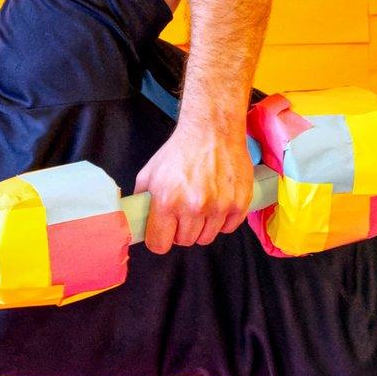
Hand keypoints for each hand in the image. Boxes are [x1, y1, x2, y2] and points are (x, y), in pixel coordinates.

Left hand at [133, 120, 254, 254]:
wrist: (212, 131)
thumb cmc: (179, 151)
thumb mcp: (149, 172)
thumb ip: (142, 198)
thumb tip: (137, 218)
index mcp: (167, 201)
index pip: (159, 244)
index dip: (159, 240)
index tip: (162, 233)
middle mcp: (193, 207)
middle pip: (185, 242)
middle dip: (181, 231)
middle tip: (182, 215)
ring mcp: (219, 207)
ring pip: (206, 238)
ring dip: (202, 227)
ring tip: (200, 208)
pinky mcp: (239, 203)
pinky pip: (228, 228)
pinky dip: (222, 221)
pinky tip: (217, 205)